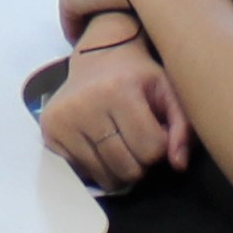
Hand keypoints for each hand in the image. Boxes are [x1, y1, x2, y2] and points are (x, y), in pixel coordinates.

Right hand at [40, 45, 191, 191]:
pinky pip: (82, 173)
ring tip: (121, 145)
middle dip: (140, 163)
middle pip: (127, 168)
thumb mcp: (168, 91)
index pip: (151, 149)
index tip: (156, 132)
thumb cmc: (138, 76)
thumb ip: (182, 127)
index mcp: (119, 90)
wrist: (97, 56)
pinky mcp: (49, 131)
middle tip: (137, 141)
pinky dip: (96, 168)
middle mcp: (85, 104)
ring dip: (119, 170)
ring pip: (104, 177)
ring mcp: (63, 119)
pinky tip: (100, 145)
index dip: (160, 148)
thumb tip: (179, 165)